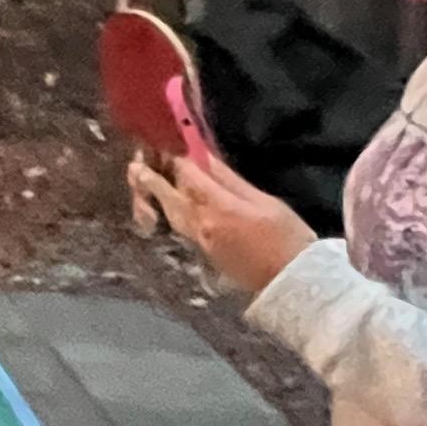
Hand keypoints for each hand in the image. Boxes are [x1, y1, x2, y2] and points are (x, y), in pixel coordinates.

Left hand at [126, 147, 317, 299]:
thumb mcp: (264, 201)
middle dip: (151, 179)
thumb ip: (231, 180)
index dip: (174, 158)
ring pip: (171, 214)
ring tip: (143, 181)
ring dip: (157, 196)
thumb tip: (207, 159)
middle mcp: (201, 225)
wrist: (291, 282)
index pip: (188, 177)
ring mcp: (200, 242)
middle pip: (170, 197)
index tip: (164, 144)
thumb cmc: (287, 237)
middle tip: (135, 165)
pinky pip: (181, 228)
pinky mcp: (203, 255)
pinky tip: (170, 204)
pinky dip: (171, 212)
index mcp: (218, 207)